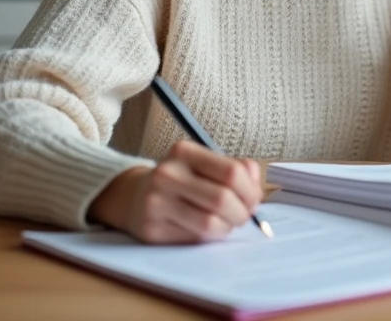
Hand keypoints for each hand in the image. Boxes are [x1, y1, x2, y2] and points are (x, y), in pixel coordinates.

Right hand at [89, 141, 263, 243]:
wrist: (134, 197)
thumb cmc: (182, 180)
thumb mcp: (205, 164)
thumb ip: (236, 169)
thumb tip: (256, 183)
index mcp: (184, 152)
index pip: (231, 172)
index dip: (251, 190)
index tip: (254, 199)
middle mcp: (167, 175)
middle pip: (222, 199)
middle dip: (243, 212)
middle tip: (244, 215)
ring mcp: (156, 203)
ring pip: (210, 223)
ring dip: (227, 227)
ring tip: (226, 222)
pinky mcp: (152, 230)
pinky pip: (194, 238)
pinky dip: (209, 237)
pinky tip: (206, 229)